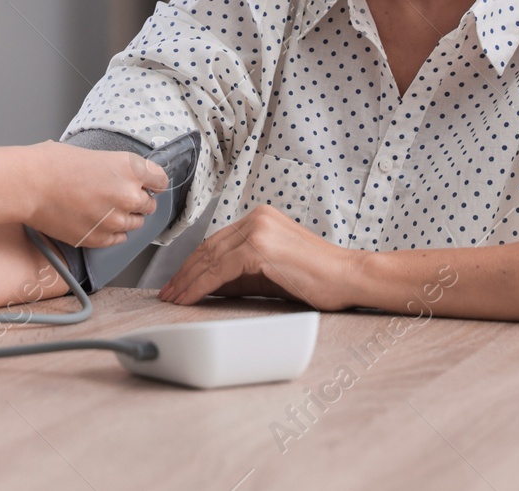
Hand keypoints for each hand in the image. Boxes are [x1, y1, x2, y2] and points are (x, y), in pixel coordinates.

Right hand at [27, 141, 167, 247]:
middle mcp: (128, 194)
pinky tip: (98, 222)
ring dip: (125, 217)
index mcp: (128, 167)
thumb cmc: (52, 163)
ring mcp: (115, 220)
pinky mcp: (100, 239)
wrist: (29, 185)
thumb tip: (121, 176)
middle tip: (118, 196)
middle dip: (137, 200)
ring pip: (135, 224)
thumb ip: (114, 168)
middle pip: (149, 204)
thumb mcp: (92, 155)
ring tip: (104, 209)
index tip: (148, 184)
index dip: (152, 182)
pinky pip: (118, 239)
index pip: (159, 179)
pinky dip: (112, 232)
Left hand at [158, 204, 366, 308]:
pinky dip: (200, 286)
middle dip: (184, 273)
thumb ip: (240, 274)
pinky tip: (189, 298)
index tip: (179, 282)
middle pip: (208, 248)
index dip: (194, 264)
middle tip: (168, 293)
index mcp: (259, 218)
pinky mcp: (259, 247)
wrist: (349, 277)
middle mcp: (255, 219)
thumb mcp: (270, 271)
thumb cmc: (317, 278)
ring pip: (209, 258)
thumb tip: (208, 286)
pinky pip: (219, 270)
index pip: (216, 242)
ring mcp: (257, 230)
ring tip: (174, 299)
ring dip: (187, 281)